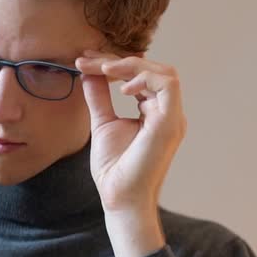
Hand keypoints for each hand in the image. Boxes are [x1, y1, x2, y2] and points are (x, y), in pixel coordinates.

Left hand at [77, 50, 186, 256]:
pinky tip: (121, 88)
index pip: (141, 76)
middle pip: (152, 69)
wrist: (120, 197)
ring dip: (131, 65)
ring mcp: (172, 117)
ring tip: (104, 70)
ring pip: (164, 72)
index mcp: (154, 112)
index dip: (114, 64)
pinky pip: (168, 84)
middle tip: (86, 60)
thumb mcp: (102, 122)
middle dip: (118, 60)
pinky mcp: (170, 122)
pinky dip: (144, 78)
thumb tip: (87, 72)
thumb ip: (99, 96)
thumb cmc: (114, 168)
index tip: (84, 60)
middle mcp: (167, 112)